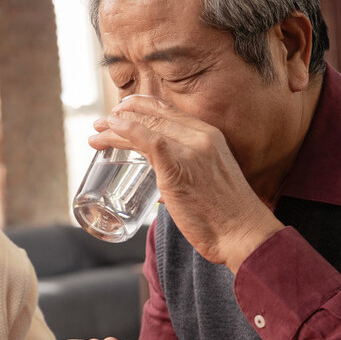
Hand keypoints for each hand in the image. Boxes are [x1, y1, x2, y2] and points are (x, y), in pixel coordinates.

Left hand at [92, 95, 280, 271]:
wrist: (244, 233)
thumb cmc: (228, 217)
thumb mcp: (211, 181)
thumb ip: (189, 177)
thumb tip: (165, 191)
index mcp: (210, 135)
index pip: (170, 112)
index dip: (142, 107)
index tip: (122, 111)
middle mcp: (200, 136)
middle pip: (154, 115)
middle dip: (123, 116)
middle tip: (102, 122)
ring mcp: (189, 150)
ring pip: (145, 127)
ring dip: (115, 127)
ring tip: (96, 132)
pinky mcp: (178, 167)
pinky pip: (147, 141)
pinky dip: (125, 132)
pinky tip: (110, 131)